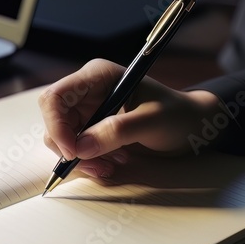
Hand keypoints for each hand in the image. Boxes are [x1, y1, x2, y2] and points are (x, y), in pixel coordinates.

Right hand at [38, 58, 220, 177]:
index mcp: (97, 76)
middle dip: (70, 147)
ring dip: (81, 159)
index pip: (55, 97)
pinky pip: (75, 149)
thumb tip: (80, 148)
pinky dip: (89, 161)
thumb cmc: (177, 115)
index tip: (73, 152)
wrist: (190, 126)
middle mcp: (86, 92)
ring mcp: (87, 111)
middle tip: (97, 166)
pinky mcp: (91, 128)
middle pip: (54, 121)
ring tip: (110, 167)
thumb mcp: (152, 121)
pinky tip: (111, 163)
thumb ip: (117, 131)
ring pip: (62, 139)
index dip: (56, 125)